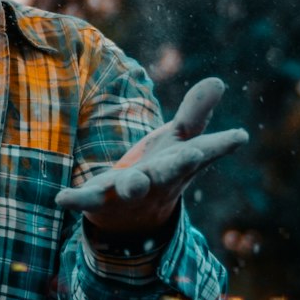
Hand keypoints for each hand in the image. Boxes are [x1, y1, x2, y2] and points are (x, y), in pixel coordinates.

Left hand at [55, 77, 247, 236]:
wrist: (130, 218)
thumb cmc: (160, 169)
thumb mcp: (177, 140)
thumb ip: (194, 114)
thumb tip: (219, 81)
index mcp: (179, 163)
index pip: (204, 152)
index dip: (222, 144)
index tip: (239, 136)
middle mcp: (158, 180)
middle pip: (171, 172)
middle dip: (181, 164)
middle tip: (193, 155)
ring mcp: (129, 192)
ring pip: (134, 188)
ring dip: (134, 184)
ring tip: (135, 180)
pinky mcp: (100, 199)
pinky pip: (87, 200)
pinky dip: (75, 200)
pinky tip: (60, 198)